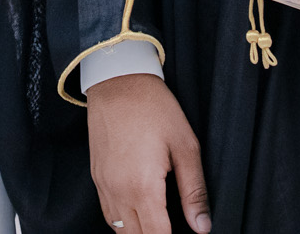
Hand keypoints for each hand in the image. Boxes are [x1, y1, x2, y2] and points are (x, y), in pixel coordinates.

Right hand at [87, 73, 209, 233]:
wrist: (117, 81)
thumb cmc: (153, 107)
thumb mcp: (185, 145)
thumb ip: (194, 191)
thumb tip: (202, 226)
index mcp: (142, 187)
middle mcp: (118, 192)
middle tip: (172, 228)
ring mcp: (104, 186)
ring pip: (119, 231)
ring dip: (139, 233)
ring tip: (158, 226)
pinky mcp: (96, 177)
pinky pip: (108, 215)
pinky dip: (123, 224)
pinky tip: (138, 217)